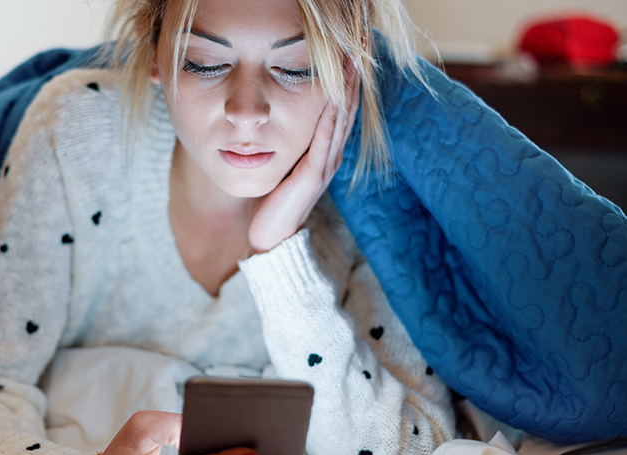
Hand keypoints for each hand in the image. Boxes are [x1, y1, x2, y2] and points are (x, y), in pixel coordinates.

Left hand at [248, 58, 360, 252]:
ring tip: (354, 60)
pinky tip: (331, 98)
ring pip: (341, 120)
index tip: (354, 47)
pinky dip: (328, 118)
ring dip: (347, 89)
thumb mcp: (288, 160)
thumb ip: (296, 140)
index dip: (350, 77)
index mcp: (327, 148)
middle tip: (362, 42)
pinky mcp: (312, 177)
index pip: (343, 105)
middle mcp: (332, 153)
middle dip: (355, 74)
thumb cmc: (276, 197)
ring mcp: (325, 165)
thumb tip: (291, 113)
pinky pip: (323, 142)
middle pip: (348, 106)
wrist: (271, 233)